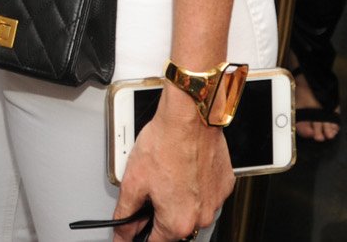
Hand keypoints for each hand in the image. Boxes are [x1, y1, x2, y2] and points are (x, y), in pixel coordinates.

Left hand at [116, 91, 232, 240]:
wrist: (189, 117)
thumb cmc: (165, 144)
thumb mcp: (133, 182)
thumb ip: (125, 214)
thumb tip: (122, 233)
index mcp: (178, 222)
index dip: (139, 235)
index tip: (134, 232)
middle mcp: (201, 216)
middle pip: (175, 228)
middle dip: (159, 216)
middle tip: (149, 193)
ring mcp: (216, 201)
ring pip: (192, 211)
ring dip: (178, 202)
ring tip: (166, 177)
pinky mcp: (224, 184)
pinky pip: (206, 195)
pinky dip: (194, 188)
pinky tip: (182, 171)